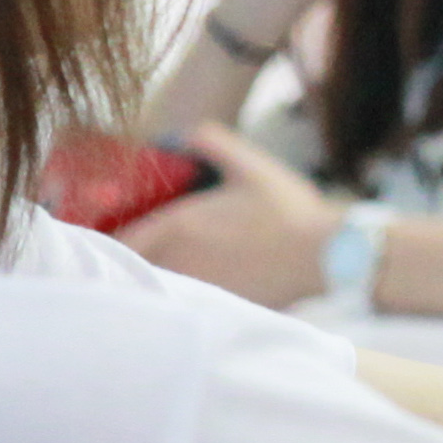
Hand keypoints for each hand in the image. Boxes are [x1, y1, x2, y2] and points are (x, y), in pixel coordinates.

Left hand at [125, 123, 347, 308]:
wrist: (323, 256)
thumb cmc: (288, 209)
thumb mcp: (251, 165)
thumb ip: (213, 141)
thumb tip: (185, 134)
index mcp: (177, 225)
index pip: (124, 241)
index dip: (120, 241)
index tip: (121, 238)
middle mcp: (177, 260)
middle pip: (140, 268)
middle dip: (141, 260)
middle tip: (147, 254)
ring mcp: (196, 289)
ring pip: (163, 287)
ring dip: (165, 278)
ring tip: (178, 270)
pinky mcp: (217, 309)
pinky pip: (190, 304)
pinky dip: (191, 296)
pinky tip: (207, 288)